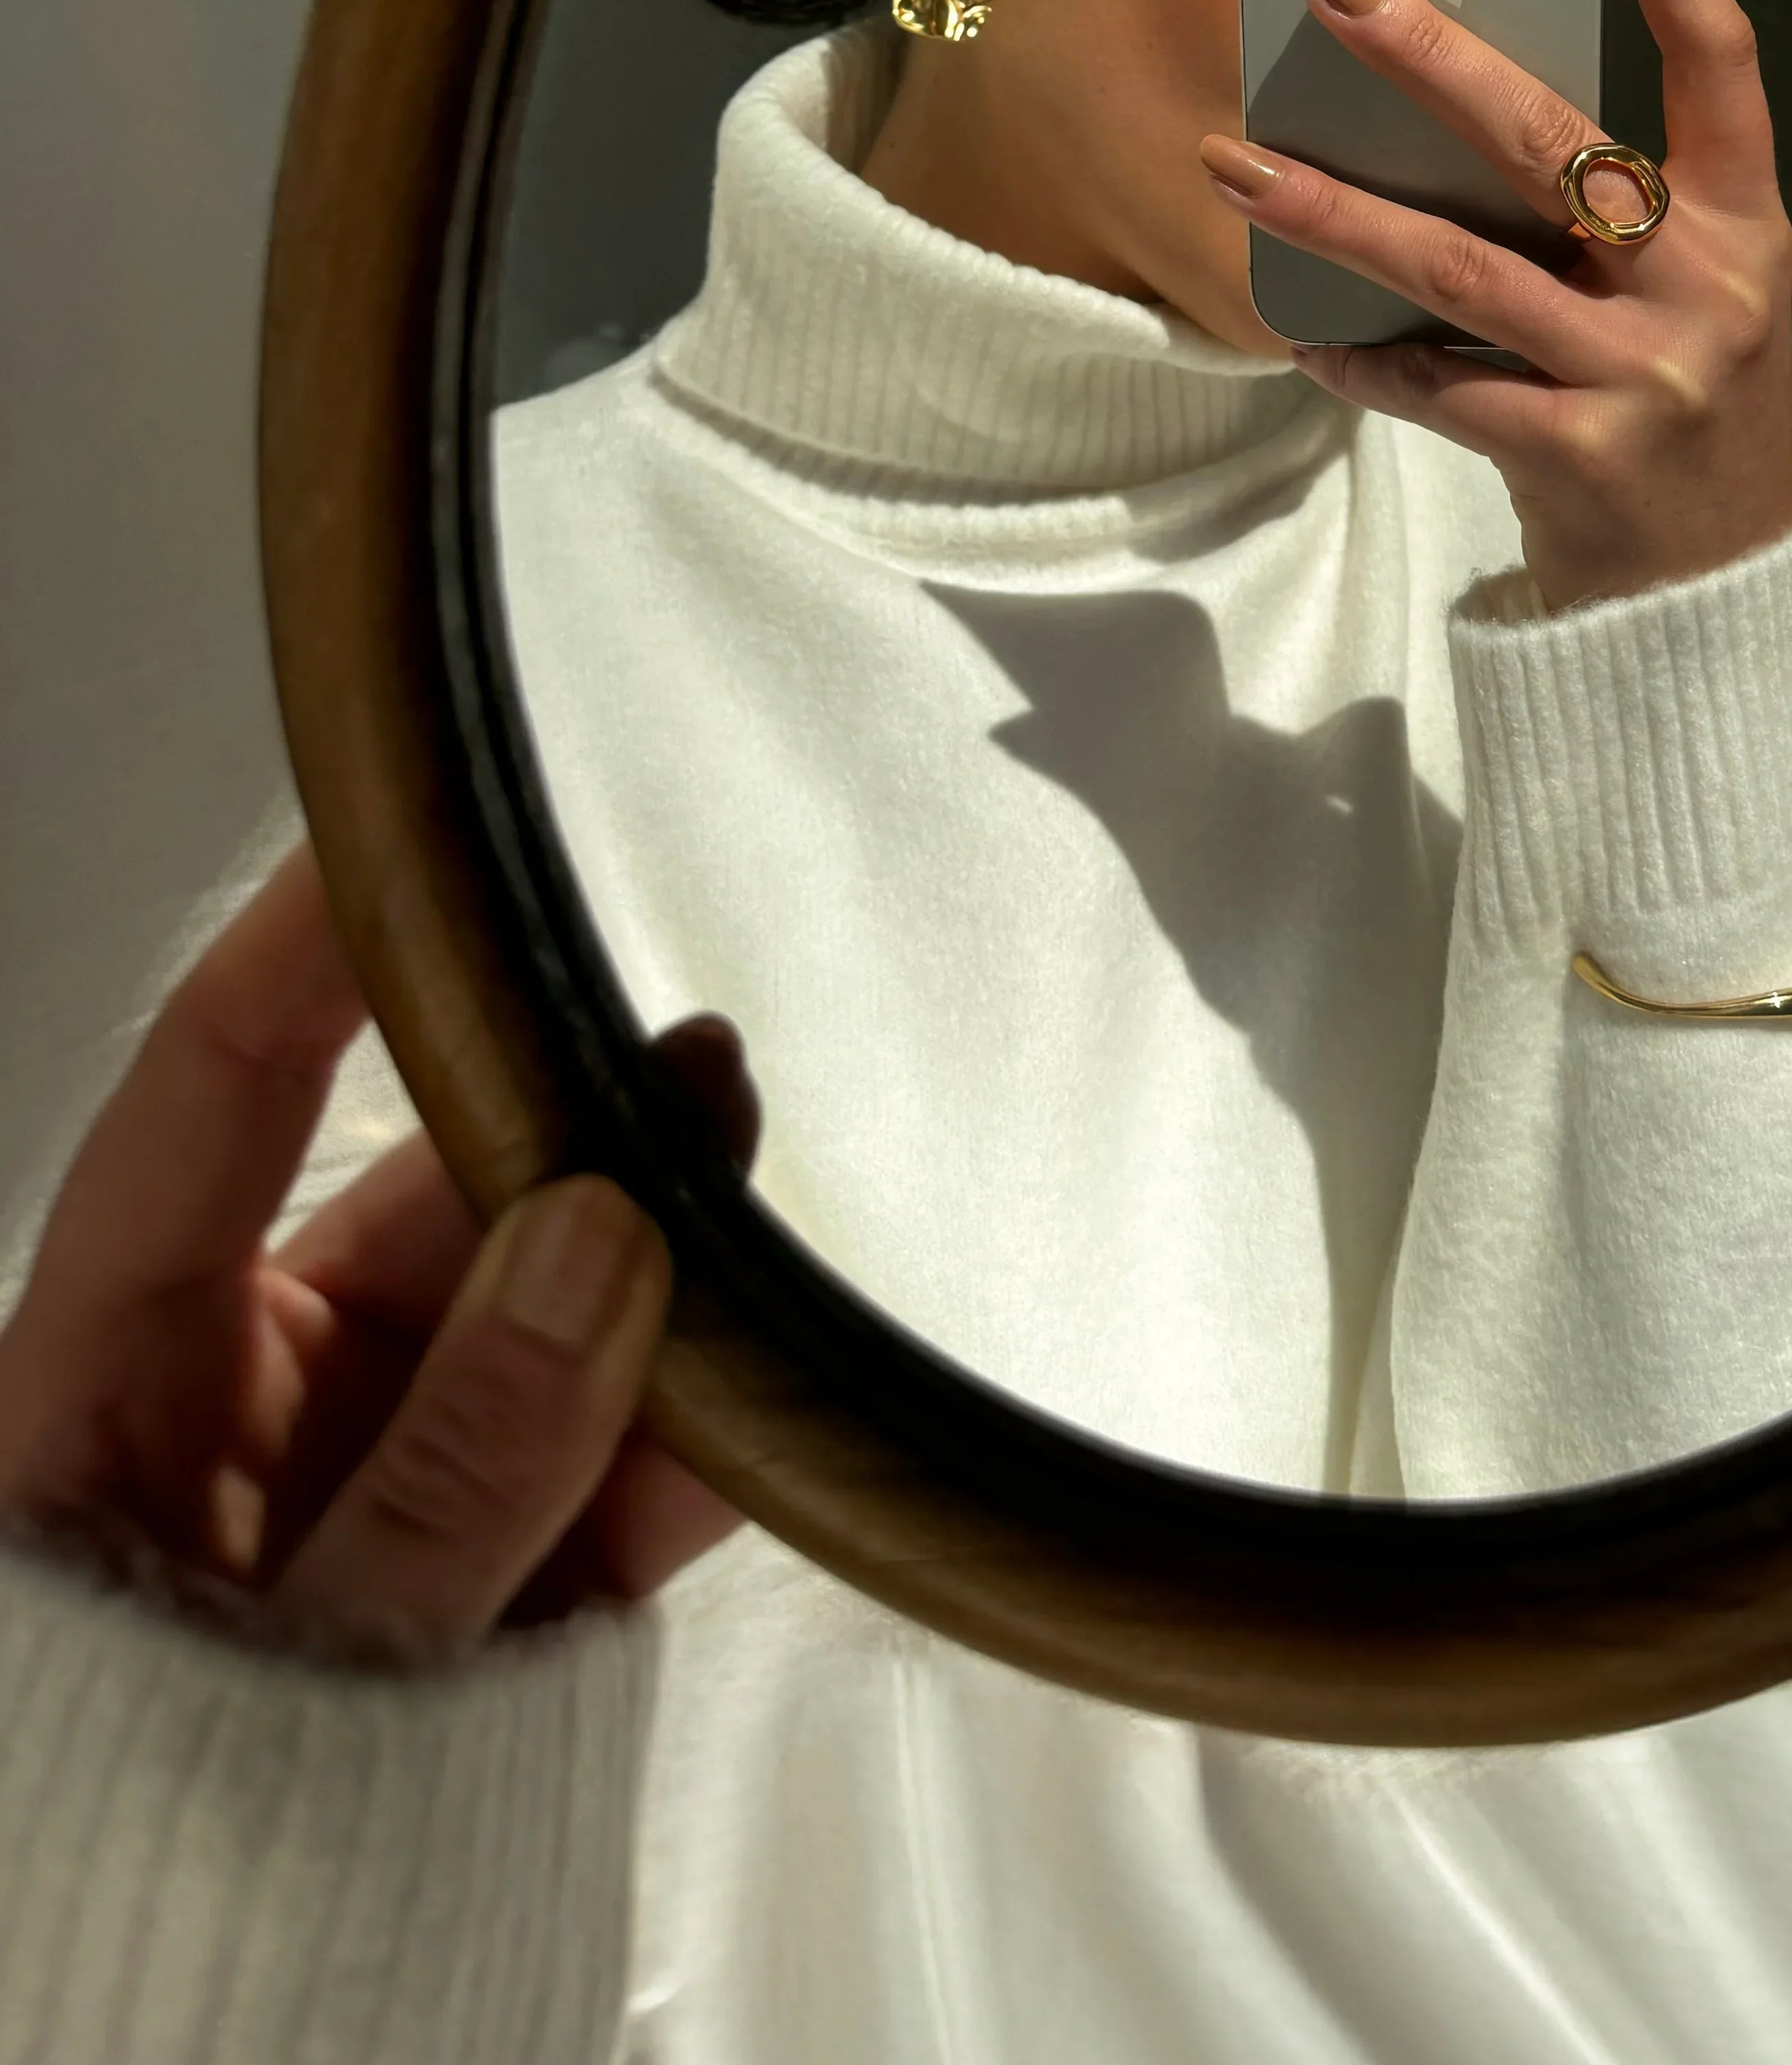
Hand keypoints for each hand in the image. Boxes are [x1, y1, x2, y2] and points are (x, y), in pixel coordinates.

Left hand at [0, 845, 753, 1662]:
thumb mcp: (263, 1675)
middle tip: (703, 1062)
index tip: (427, 811)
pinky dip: (710, 1454)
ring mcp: (384, 1504)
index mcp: (107, 1383)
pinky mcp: (505, 1613)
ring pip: (546, 1341)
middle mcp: (247, 1415)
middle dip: (569, 1138)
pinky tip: (804, 1397)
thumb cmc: (129, 1861)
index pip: (216, 1091)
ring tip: (758, 1183)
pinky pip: (617, 1498)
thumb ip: (452, 1470)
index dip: (311, 944)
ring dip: (664, 1279)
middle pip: (424, 1219)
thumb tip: (610, 1231)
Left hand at [1198, 0, 1791, 611]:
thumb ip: (1623, 202)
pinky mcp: (1573, 454)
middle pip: (1553, 143)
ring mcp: (1641, 373)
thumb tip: (1468, 86)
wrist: (1710, 595)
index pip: (1720, 58)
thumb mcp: (1699, 290)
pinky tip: (1306, 340)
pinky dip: (1364, 360)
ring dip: (1335, 210)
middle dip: (1432, 55)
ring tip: (1234, 159)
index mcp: (1747, 222)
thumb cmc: (1684, 408)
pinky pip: (1437, 387)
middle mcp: (1707, 286)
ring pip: (1462, 268)